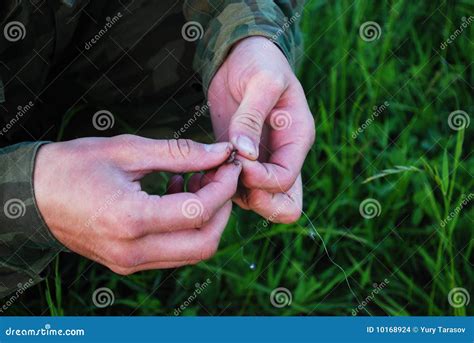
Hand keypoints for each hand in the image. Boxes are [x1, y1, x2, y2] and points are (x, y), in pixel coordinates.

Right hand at [34, 135, 240, 274]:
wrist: (32, 195)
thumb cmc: (73, 167)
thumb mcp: (128, 151)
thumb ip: (180, 153)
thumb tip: (220, 152)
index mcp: (130, 219)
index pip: (198, 212)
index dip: (223, 186)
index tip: (230, 164)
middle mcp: (133, 250)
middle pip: (204, 243)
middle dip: (223, 208)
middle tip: (220, 175)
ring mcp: (130, 262)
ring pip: (192, 252)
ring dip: (207, 218)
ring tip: (198, 179)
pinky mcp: (128, 263)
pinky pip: (174, 252)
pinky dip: (187, 227)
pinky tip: (179, 193)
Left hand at [208, 36, 314, 222]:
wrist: (241, 55)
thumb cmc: (260, 61)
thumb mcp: (262, 82)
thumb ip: (252, 118)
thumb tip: (244, 154)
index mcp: (297, 139)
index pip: (285, 179)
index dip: (260, 179)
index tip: (237, 160)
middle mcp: (283, 156)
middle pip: (282, 205)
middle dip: (255, 201)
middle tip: (228, 181)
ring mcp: (262, 161)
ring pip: (254, 200)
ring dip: (230, 194)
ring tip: (208, 172)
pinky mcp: (238, 159)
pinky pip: (233, 188)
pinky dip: (217, 187)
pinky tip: (200, 172)